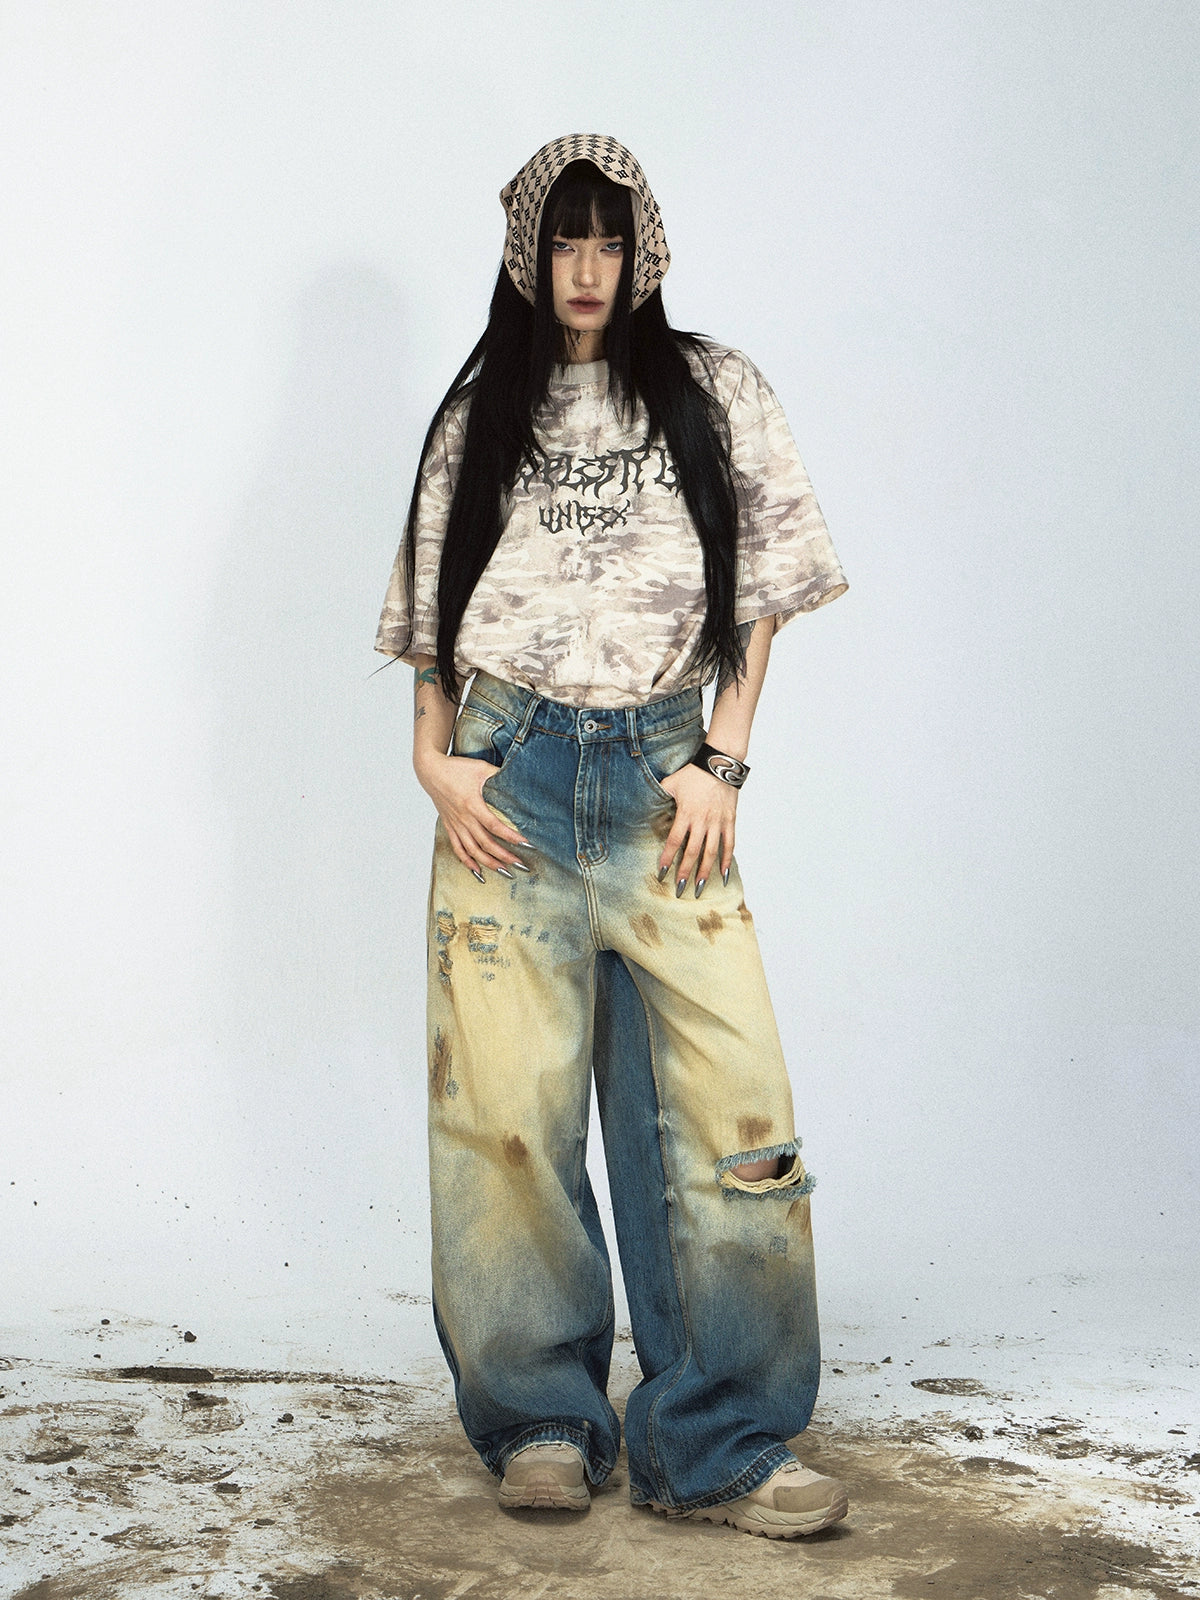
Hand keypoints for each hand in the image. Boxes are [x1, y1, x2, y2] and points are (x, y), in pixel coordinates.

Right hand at [416, 750, 529, 876]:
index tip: (526, 843)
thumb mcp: (481, 768)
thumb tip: (517, 780)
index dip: (510, 836)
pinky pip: (458, 848)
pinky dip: (467, 861)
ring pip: (473, 850)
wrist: (431, 771)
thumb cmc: (456, 768)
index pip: (495, 826)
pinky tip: (478, 871)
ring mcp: (456, 824)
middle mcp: (464, 818)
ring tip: (504, 871)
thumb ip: (498, 776)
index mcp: (472, 804)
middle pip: (486, 843)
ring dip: (489, 863)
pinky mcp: (450, 826)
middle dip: (504, 856)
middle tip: (521, 864)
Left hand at [656, 761, 737, 896]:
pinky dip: (727, 860)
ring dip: (706, 871)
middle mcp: (702, 821)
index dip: (668, 858)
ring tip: (700, 887)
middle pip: (693, 852)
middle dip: (685, 872)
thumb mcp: (671, 782)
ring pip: (712, 852)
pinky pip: (729, 844)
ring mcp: (718, 822)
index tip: (662, 873)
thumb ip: (660, 795)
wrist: (719, 764)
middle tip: (680, 889)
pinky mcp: (730, 821)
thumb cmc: (693, 773)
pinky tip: (724, 874)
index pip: (674, 841)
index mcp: (686, 813)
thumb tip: (646, 803)